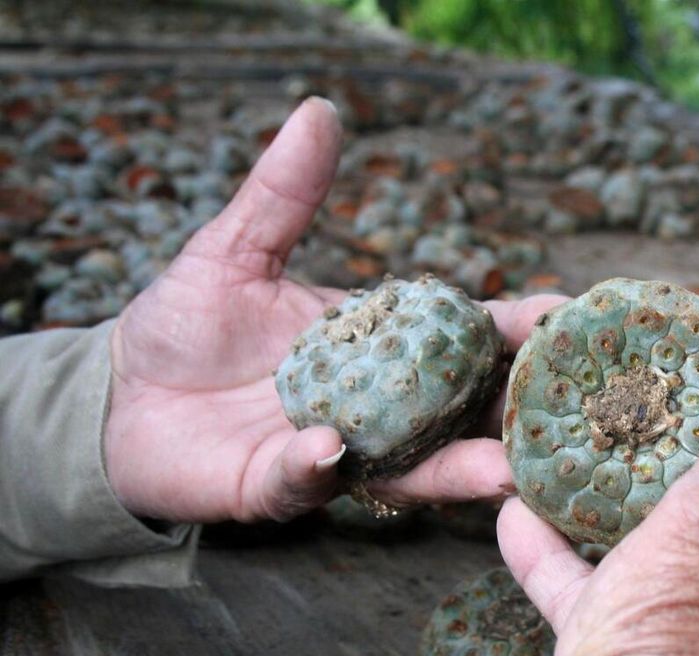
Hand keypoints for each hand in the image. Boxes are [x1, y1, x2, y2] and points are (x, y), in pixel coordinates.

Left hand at [105, 98, 560, 522]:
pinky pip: (307, 483)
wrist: (118, 397)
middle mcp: (375, 408)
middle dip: (512, 416)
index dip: (515, 331)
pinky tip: (329, 447)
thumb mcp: (235, 251)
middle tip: (567, 411)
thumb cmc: (186, 326)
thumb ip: (284, 194)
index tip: (564, 315)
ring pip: (411, 469)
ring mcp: (335, 453)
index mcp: (378, 348)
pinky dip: (319, 467)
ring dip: (458, 470)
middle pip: (461, 415)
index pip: (463, 340)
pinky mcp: (278, 488)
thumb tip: (319, 112)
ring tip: (502, 468)